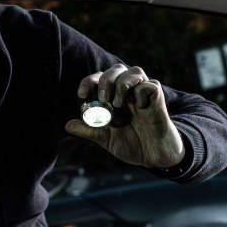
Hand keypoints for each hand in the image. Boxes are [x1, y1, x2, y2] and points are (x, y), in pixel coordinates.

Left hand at [64, 64, 184, 168]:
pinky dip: (141, 92)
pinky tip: (140, 109)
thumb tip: (68, 125)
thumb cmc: (132, 144)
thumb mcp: (107, 139)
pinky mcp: (158, 99)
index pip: (99, 79)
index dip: (88, 82)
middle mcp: (129, 92)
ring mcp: (143, 94)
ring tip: (119, 104)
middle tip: (103, 99)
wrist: (154, 157)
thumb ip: (90, 130)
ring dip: (123, 84)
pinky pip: (150, 85)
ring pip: (135, 71)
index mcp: (114, 97)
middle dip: (106, 80)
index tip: (81, 94)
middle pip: (116, 69)